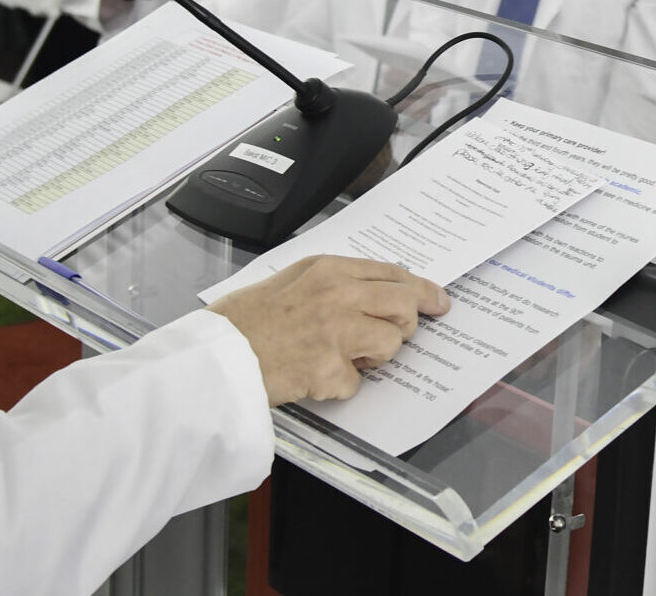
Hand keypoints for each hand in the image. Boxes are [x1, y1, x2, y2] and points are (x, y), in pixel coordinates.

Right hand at [206, 254, 448, 405]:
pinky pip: (358, 381)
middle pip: (403, 305)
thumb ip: (334, 281)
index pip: (393, 273)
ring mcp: (334, 331)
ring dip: (373, 357)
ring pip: (390, 344)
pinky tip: (313, 375)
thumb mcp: (292, 279)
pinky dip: (340, 385)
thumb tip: (376, 290)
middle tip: (390, 336)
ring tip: (339, 356)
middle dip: (405, 324)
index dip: (423, 289)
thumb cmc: (247, 319)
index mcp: (328, 269)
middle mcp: (337, 295)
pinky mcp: (327, 369)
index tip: (437, 301)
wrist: (218, 354)